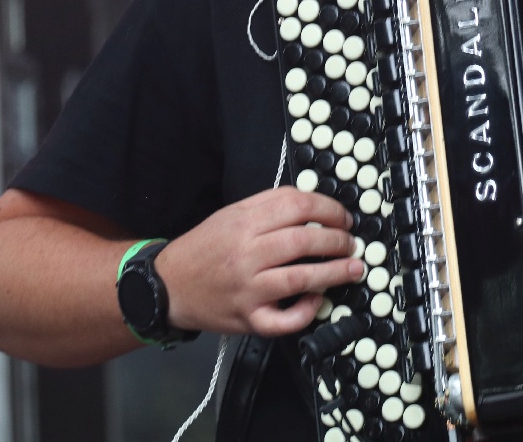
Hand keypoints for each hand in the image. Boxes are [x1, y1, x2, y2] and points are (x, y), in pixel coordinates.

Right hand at [153, 187, 363, 336]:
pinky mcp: (247, 319)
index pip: (295, 206)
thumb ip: (268, 205)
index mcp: (243, 223)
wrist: (169, 286)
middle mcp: (246, 255)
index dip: (328, 209)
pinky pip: (284, 320)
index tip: (343, 217)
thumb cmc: (204, 248)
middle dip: (337, 241)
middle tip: (352, 243)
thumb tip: (311, 201)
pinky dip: (306, 311)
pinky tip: (317, 300)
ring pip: (299, 279)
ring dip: (334, 273)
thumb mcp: (230, 214)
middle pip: (302, 242)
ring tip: (353, 268)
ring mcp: (247, 289)